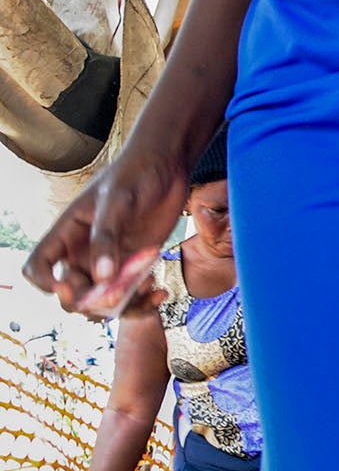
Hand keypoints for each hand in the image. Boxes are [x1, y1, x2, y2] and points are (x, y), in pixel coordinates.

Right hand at [24, 144, 187, 316]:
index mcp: (68, 234)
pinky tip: (159, 293)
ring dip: (120, 305)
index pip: (38, 266)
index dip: (44, 282)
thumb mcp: (118, 200)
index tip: (65, 287)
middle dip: (88, 301)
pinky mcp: (135, 264)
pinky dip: (142, 301)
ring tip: (146, 291)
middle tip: (116, 294)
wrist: (167, 165)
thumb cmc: (135, 173)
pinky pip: (131, 294)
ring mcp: (110, 261)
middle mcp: (84, 252)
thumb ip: (107, 237)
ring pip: (102, 300)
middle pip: (72, 293)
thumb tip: (101, 278)